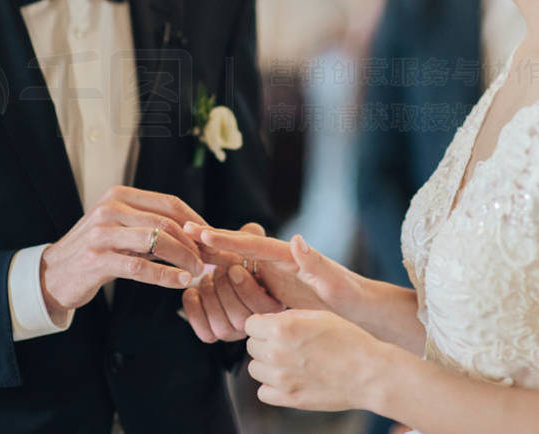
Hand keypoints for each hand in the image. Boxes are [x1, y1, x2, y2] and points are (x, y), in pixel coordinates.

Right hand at [40, 186, 205, 320]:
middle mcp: (111, 209)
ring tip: (198, 272)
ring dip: (183, 258)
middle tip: (211, 260)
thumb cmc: (96, 251)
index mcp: (120, 195)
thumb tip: (197, 234)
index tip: (213, 239)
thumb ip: (152, 227)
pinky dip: (165, 275)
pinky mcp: (97, 259)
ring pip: (156, 241)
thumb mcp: (122, 229)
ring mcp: (102, 233)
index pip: (169, 203)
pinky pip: (140, 267)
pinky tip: (180, 282)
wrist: (53, 274)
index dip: (196, 221)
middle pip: (166, 222)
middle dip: (194, 242)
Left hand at [181, 223, 283, 342]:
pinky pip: (204, 333)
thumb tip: (252, 229)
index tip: (234, 268)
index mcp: (271, 304)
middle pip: (240, 319)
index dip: (246, 288)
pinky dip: (194, 311)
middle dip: (225, 290)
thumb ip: (253, 236)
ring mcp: (233, 332)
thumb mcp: (245, 243)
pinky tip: (192, 291)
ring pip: (222, 328)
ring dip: (210, 298)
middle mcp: (253, 323)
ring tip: (206, 278)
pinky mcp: (213, 334)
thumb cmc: (237, 257)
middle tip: (218, 270)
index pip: (263, 307)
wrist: (217, 272)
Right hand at [184, 225, 364, 316]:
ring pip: (233, 261)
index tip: (200, 232)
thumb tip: (296, 240)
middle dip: (210, 239)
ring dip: (211, 255)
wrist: (357, 308)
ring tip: (185, 243)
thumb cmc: (349, 295)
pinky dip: (219, 273)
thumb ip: (314, 262)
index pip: (251, 244)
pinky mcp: (269, 286)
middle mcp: (276, 260)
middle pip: (236, 248)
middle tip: (181, 230)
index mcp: (287, 255)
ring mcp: (271, 273)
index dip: (225, 239)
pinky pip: (239, 278)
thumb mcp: (334, 281)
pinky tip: (202, 274)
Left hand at [244, 309, 388, 411]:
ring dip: (266, 364)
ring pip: (255, 369)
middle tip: (285, 343)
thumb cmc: (349, 340)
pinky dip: (271, 386)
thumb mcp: (318, 315)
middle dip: (264, 342)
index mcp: (282, 328)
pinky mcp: (289, 398)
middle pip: (251, 346)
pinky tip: (288, 378)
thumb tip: (269, 320)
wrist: (368, 373)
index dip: (261, 324)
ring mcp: (281, 378)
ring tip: (288, 361)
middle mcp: (276, 353)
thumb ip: (288, 317)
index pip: (250, 325)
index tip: (272, 327)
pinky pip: (263, 392)